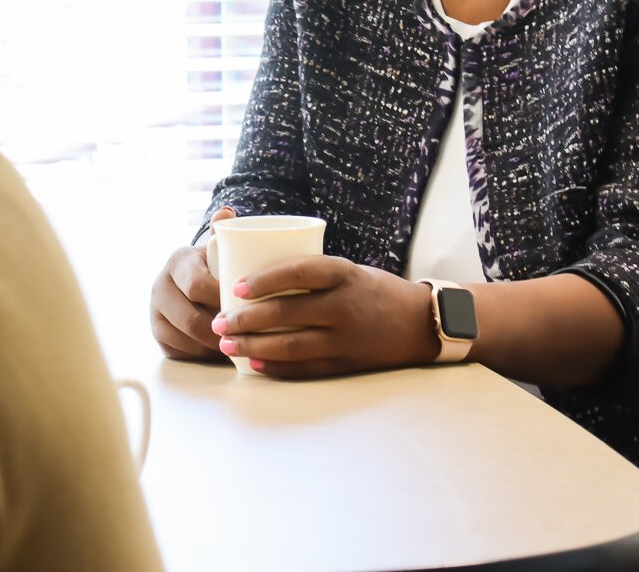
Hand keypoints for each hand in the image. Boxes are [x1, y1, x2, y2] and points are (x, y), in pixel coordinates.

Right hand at [150, 207, 236, 359]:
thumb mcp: (218, 248)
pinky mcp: (159, 336)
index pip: (198, 286)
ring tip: (240, 344)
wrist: (191, 281)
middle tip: (248, 334)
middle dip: (221, 330)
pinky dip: (205, 355)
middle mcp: (160, 287)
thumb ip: (224, 232)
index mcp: (178, 262)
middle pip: (191, 319)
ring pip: (188, 339)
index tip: (247, 307)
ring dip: (215, 346)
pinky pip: (183, 352)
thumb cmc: (214, 265)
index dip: (223, 300)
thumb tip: (227, 213)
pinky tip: (224, 351)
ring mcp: (156, 313)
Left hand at [209, 256, 439, 378]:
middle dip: (246, 318)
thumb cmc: (374, 290)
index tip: (235, 286)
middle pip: (287, 312)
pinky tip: (254, 363)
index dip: (264, 279)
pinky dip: (276, 367)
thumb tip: (254, 268)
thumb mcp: (348, 270)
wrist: (420, 322)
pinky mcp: (347, 364)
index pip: (299, 271)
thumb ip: (311, 273)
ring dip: (253, 345)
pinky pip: (306, 368)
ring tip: (226, 343)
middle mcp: (345, 305)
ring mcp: (346, 338)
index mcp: (344, 274)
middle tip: (218, 320)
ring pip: (291, 344)